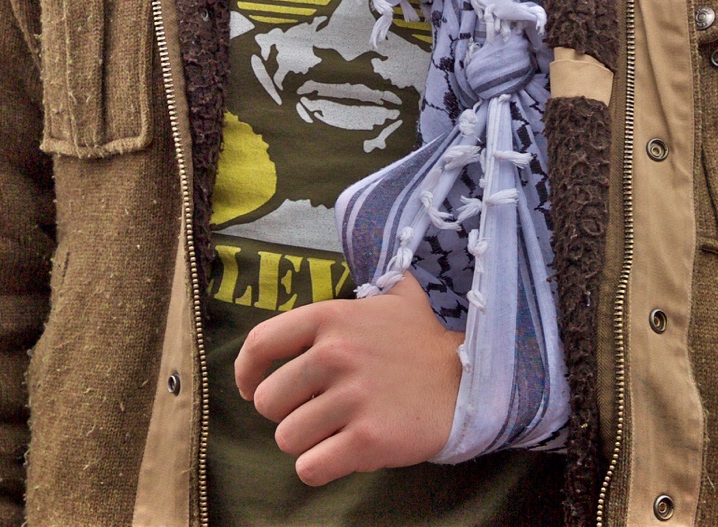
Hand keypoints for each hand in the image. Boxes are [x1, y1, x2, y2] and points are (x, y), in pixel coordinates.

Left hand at [234, 273, 461, 486]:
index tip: (250, 387)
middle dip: (286, 413)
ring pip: (287, 439)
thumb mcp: (398, 298)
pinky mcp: (367, 440)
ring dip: (306, 443)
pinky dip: (318, 468)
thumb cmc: (425, 344)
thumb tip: (378, 249)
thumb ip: (374, 280)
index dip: (245, 371)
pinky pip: (310, 468)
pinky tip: (340, 455)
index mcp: (331, 318)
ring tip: (335, 431)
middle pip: (268, 401)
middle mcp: (335, 354)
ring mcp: (352, 398)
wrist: (471, 383)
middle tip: (315, 412)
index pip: (261, 343)